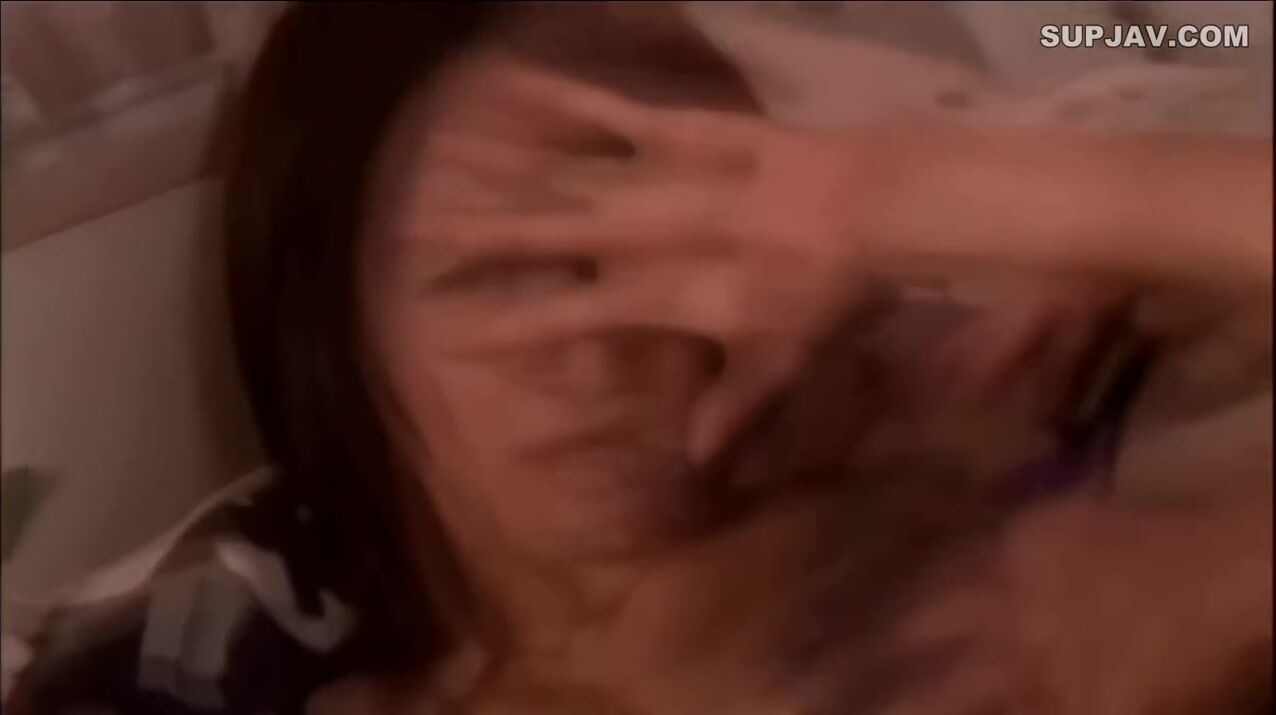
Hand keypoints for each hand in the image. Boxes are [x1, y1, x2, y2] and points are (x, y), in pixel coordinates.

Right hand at [418, 63, 870, 462]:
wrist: (874, 210)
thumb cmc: (827, 294)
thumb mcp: (781, 363)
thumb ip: (734, 408)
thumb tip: (699, 461)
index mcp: (659, 298)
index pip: (568, 319)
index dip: (511, 329)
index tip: (456, 334)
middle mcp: (641, 240)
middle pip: (545, 245)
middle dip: (481, 247)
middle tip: (419, 243)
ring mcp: (656, 181)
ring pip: (563, 184)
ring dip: (503, 186)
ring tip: (445, 185)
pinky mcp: (679, 131)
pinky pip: (612, 113)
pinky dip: (566, 99)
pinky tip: (516, 84)